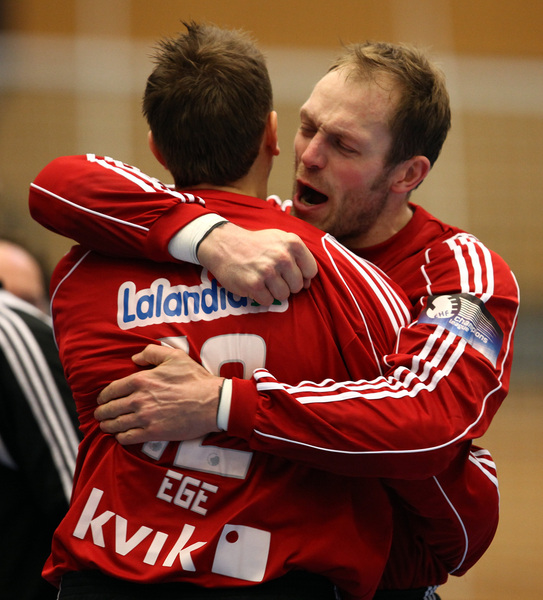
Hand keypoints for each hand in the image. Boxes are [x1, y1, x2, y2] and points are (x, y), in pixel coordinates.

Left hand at [95, 344, 222, 444]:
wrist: (212, 402)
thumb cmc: (195, 379)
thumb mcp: (175, 356)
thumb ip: (151, 353)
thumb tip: (135, 358)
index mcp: (141, 380)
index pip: (112, 390)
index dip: (103, 396)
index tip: (102, 400)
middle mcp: (138, 399)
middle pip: (110, 408)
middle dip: (102, 413)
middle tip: (100, 415)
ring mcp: (145, 418)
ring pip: (116, 424)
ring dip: (107, 426)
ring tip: (106, 427)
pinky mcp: (153, 433)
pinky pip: (128, 438)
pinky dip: (120, 438)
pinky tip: (121, 436)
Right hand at [197, 223, 317, 305]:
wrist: (224, 245)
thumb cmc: (256, 245)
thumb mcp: (280, 240)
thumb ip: (298, 257)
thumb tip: (307, 284)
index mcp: (292, 243)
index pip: (311, 271)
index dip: (301, 275)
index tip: (289, 272)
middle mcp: (282, 256)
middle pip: (298, 286)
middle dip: (287, 285)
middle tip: (272, 276)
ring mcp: (268, 271)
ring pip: (284, 296)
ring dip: (274, 292)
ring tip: (263, 280)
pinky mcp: (254, 284)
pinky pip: (268, 301)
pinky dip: (261, 297)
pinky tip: (254, 284)